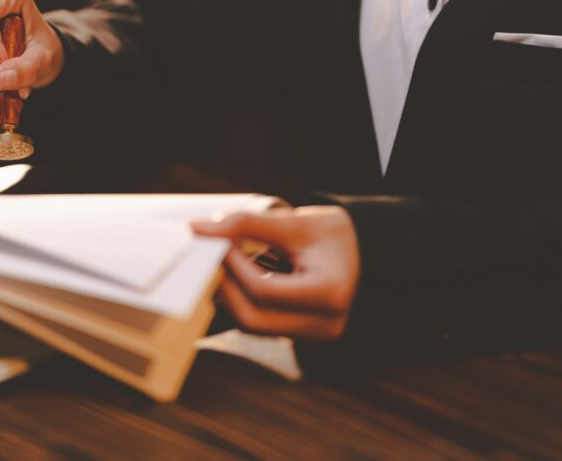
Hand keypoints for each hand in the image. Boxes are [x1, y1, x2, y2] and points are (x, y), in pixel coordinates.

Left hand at [192, 204, 359, 341]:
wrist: (364, 253)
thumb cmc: (332, 235)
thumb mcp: (294, 222)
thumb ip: (246, 224)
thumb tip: (197, 229)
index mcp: (330, 294)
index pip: (264, 290)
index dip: (233, 267)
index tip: (219, 242)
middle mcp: (325, 325)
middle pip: (252, 319)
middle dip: (225, 286)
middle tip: (213, 255)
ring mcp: (313, 337)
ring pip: (251, 326)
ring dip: (231, 294)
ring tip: (228, 262)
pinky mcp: (300, 337)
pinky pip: (259, 325)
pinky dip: (243, 300)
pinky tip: (240, 276)